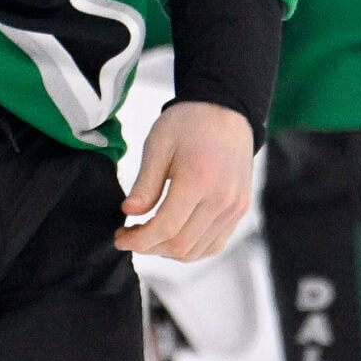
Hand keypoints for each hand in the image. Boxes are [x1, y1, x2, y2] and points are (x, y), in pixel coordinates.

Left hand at [115, 101, 254, 260]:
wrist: (226, 108)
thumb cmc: (190, 122)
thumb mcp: (158, 145)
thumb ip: (145, 183)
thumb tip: (129, 213)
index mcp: (199, 180)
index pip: (166, 228)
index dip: (139, 240)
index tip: (120, 238)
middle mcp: (222, 199)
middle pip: (181, 245)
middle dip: (150, 247)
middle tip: (130, 236)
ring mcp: (234, 207)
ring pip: (197, 251)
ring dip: (168, 251)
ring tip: (150, 235)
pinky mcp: (240, 209)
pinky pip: (214, 244)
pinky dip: (191, 249)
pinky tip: (173, 236)